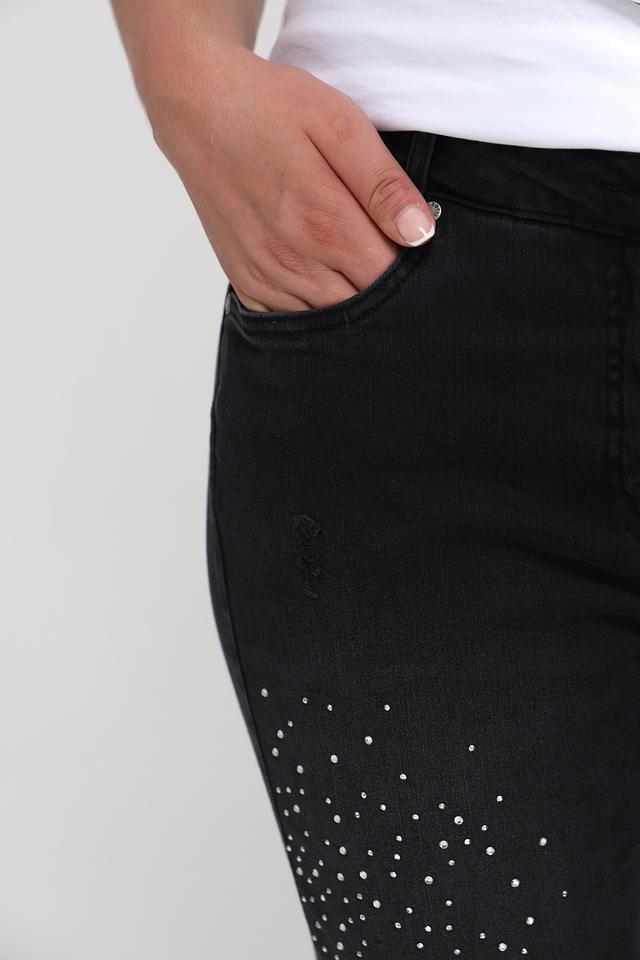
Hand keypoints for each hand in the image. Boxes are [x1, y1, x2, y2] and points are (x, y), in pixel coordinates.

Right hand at [148, 43, 436, 312]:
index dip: (409, 270)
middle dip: (382, 289)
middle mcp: (292, 260)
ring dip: (348, 301)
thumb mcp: (339, 125)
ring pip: (326, 317)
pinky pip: (290, 317)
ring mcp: (264, 275)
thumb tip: (420, 234)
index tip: (411, 247)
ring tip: (352, 261)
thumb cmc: (271, 108)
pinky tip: (318, 276)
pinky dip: (312, 307)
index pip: (388, 279)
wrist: (197, 107)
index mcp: (324, 222)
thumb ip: (382, 184)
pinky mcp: (244, 281)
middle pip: (360, 305)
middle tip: (382, 251)